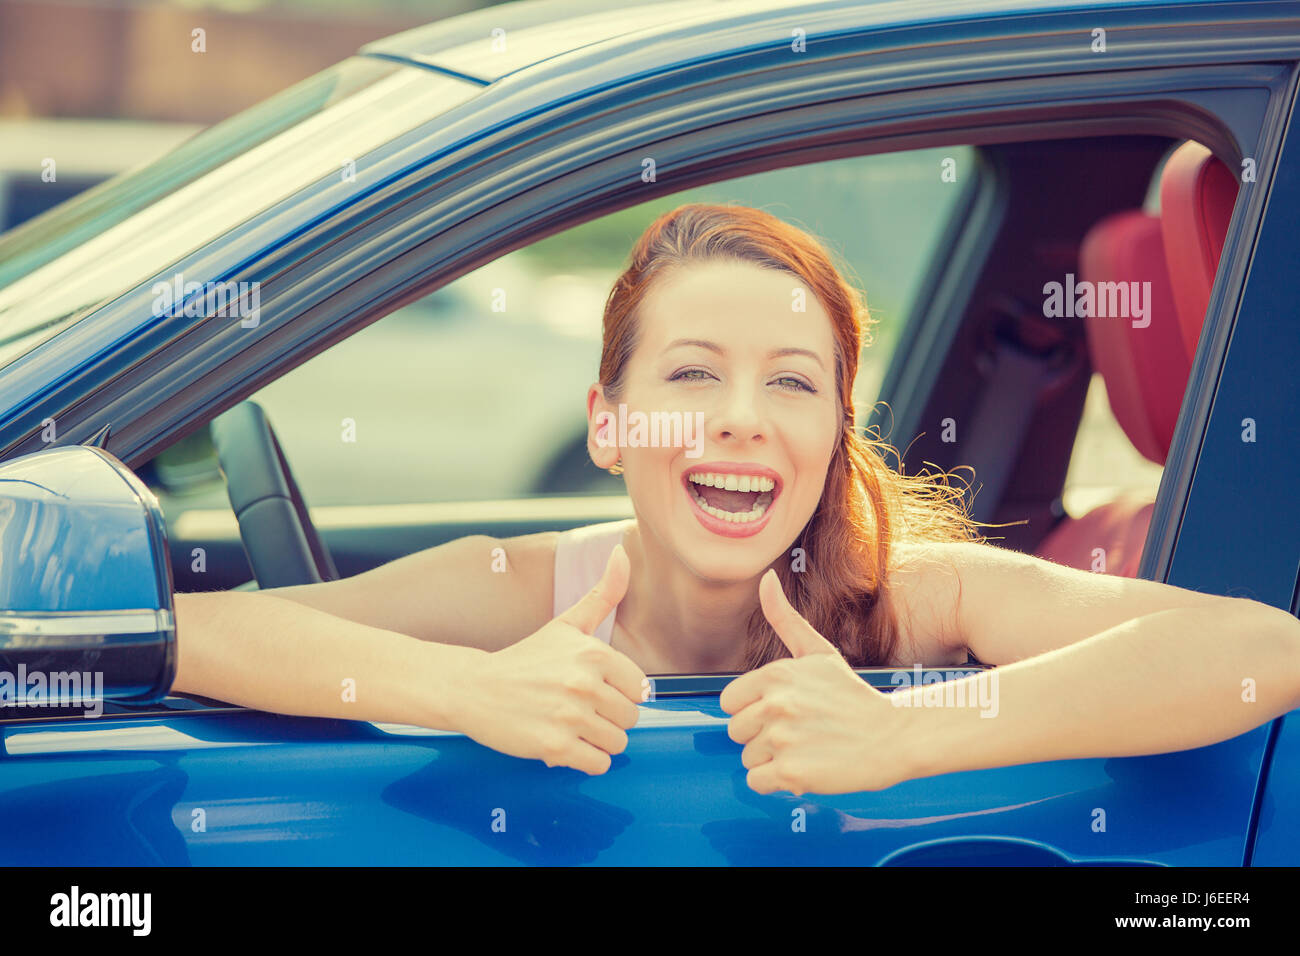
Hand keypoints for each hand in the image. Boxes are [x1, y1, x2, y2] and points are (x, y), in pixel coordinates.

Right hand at [448, 545, 647, 774]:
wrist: (475, 688)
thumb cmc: (526, 659)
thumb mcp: (567, 624)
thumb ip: (603, 593)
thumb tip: (623, 552)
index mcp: (594, 653)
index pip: (640, 689)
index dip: (618, 693)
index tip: (592, 689)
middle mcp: (584, 683)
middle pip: (631, 718)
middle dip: (608, 719)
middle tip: (576, 709)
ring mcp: (569, 716)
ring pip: (617, 743)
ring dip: (596, 741)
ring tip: (569, 725)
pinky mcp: (555, 748)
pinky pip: (598, 765)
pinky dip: (585, 761)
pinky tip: (563, 743)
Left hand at [720, 570, 907, 794]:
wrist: (895, 736)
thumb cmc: (852, 696)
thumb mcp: (818, 652)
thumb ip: (784, 618)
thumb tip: (765, 578)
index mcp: (775, 674)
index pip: (728, 702)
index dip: (752, 710)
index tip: (783, 712)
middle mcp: (775, 704)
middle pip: (736, 732)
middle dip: (761, 737)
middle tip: (799, 732)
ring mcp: (782, 739)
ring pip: (747, 758)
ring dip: (773, 760)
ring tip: (807, 749)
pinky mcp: (791, 772)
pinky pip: (757, 782)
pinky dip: (778, 782)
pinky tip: (806, 768)